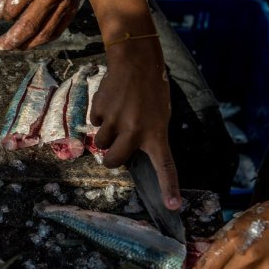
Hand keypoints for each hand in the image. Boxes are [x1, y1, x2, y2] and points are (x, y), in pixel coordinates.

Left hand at [0, 0, 82, 49]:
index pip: (14, 7)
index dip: (4, 15)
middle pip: (29, 25)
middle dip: (13, 39)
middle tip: (1, 45)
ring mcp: (64, 4)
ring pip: (44, 33)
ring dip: (27, 44)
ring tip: (15, 47)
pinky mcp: (72, 11)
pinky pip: (56, 32)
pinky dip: (42, 40)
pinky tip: (32, 42)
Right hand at [90, 38, 180, 209]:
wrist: (136, 61)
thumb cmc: (152, 90)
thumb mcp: (158, 115)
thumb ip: (147, 136)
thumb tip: (126, 152)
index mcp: (156, 134)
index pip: (165, 166)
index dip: (168, 188)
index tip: (172, 207)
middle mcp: (135, 131)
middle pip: (113, 161)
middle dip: (110, 156)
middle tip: (115, 144)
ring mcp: (116, 121)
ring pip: (100, 142)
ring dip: (105, 133)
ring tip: (116, 114)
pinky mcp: (101, 110)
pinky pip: (95, 122)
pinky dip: (100, 115)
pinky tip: (111, 102)